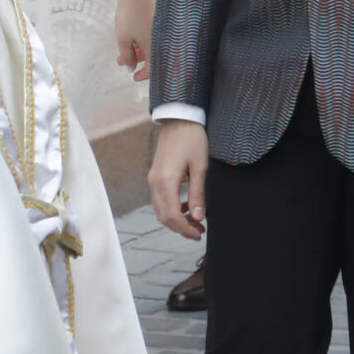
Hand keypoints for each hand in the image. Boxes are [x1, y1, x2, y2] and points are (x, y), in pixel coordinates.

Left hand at [115, 0, 153, 78]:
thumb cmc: (130, 15)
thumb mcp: (123, 39)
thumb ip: (127, 56)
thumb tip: (130, 67)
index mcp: (154, 46)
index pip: (153, 67)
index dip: (143, 74)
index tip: (133, 76)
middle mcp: (160, 38)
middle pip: (151, 56)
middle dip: (136, 60)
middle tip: (122, 61)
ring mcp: (159, 28)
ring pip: (149, 45)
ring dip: (136, 49)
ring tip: (121, 48)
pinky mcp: (158, 19)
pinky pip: (150, 35)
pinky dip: (141, 39)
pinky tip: (130, 36)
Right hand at [148, 120, 208, 239]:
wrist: (179, 119)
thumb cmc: (192, 139)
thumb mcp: (200, 167)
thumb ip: (198, 194)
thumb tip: (198, 217)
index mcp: (166, 181)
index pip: (172, 215)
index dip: (185, 229)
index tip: (198, 234)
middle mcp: (155, 182)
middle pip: (163, 216)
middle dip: (180, 228)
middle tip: (198, 232)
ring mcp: (153, 179)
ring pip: (160, 210)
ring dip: (176, 219)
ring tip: (195, 221)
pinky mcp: (155, 176)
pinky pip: (160, 199)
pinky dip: (171, 208)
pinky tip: (186, 206)